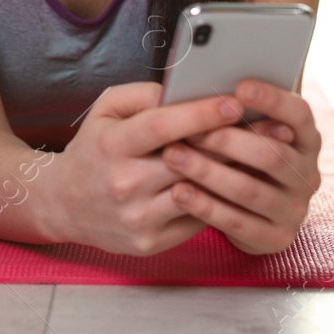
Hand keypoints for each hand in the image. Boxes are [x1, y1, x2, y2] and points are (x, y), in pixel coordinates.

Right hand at [44, 81, 246, 255]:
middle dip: (229, 142)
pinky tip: (235, 186)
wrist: (64, 205)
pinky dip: (216, 201)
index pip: (160, 127)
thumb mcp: (104, 111)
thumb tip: (180, 91)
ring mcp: (137, 217)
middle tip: (268, 129)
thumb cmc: (92, 150)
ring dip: (230, 174)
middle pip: (187, 161)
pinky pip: (194, 220)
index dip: (200, 114)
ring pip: (198, 193)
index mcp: (111, 146)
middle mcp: (123, 184)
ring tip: (259, 157)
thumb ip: (140, 95)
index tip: (234, 102)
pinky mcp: (149, 242)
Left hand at [161, 78, 321, 254]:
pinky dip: (205, 206)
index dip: (272, 100)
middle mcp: (308, 174)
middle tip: (190, 130)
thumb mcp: (249, 132)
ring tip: (172, 156)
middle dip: (227, 141)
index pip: (299, 115)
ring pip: (250, 189)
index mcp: (307, 140)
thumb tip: (213, 86)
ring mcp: (295, 209)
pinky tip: (178, 191)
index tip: (239, 87)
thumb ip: (240, 112)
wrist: (252, 212)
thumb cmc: (242, 155)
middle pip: (271, 155)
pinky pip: (237, 222)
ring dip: (208, 172)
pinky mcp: (276, 238)